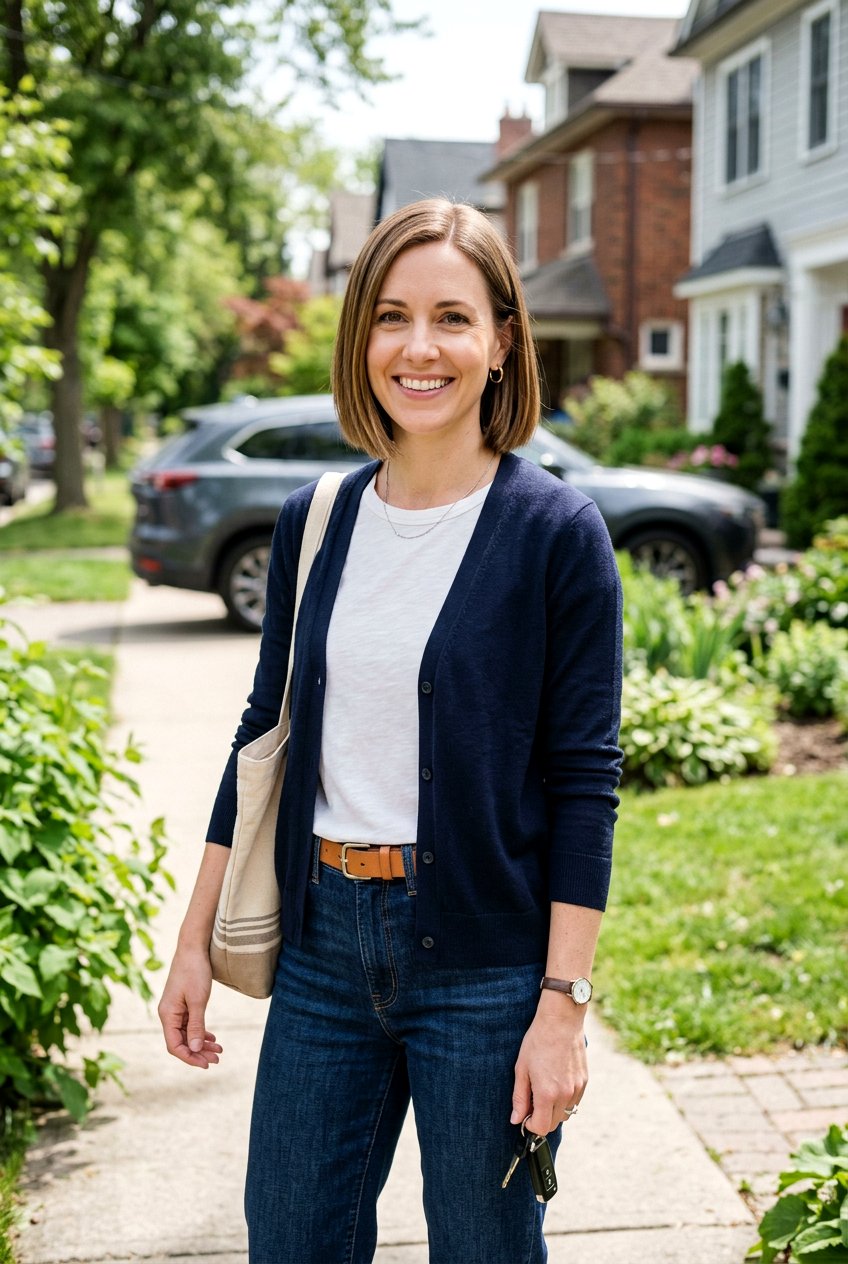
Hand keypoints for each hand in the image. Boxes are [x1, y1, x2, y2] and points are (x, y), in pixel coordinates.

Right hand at [158, 944, 222, 1068]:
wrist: (193, 948)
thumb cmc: (194, 971)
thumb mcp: (198, 1000)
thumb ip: (197, 1026)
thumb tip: (196, 1049)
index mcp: (167, 1015)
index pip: (175, 1046)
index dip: (189, 1057)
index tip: (206, 1064)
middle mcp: (168, 1014)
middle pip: (181, 1042)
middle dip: (198, 1053)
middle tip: (217, 1059)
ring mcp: (175, 1010)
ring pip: (187, 1034)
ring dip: (202, 1044)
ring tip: (219, 1050)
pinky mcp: (183, 1004)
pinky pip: (190, 1025)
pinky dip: (201, 1033)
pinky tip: (212, 1037)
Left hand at [510, 995, 586, 1134]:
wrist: (561, 1020)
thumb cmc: (538, 1041)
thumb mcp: (522, 1069)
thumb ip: (520, 1097)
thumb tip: (516, 1119)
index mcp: (547, 1094)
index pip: (541, 1128)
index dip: (530, 1125)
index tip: (525, 1115)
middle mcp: (565, 1095)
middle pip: (553, 1123)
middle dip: (541, 1118)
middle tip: (532, 1099)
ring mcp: (577, 1089)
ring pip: (565, 1113)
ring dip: (554, 1109)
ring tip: (544, 1088)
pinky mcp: (584, 1081)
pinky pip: (574, 1101)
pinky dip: (564, 1099)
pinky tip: (556, 1081)